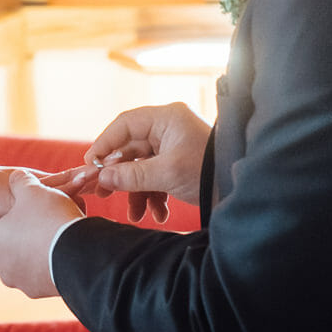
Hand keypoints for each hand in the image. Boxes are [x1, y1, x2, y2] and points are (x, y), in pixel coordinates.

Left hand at [0, 169, 82, 297]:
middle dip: (15, 238)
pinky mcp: (46, 291)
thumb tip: (16, 178)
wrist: (82, 254)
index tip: (4, 216)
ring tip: (52, 232)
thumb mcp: (32, 190)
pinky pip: (43, 274)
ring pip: (23, 265)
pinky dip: (50, 261)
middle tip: (32, 221)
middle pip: (0, 253)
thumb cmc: (48, 219)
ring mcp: (25, 284)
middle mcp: (3, 270)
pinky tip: (65, 246)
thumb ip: (19, 181)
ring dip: (33, 250)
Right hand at [86, 102, 209, 219]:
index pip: (124, 124)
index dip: (105, 144)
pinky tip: (157, 213)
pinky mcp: (178, 164)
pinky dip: (152, 195)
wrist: (239, 188)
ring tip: (135, 213)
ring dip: (136, 191)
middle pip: (130, 149)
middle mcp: (168, 128)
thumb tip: (103, 178)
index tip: (92, 165)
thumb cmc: (207, 171)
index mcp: (166, 118)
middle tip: (103, 193)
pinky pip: (155, 176)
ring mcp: (173, 146)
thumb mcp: (166, 174)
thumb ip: (131, 175)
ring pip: (141, 167)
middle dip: (120, 176)